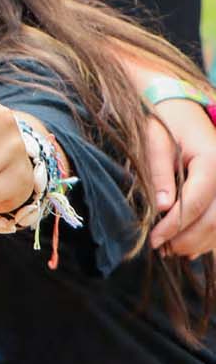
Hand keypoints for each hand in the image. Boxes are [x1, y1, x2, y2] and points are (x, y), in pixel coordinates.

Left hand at [144, 99, 215, 255]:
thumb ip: (159, 175)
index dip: (174, 225)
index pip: (195, 202)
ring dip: (198, 242)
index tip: (154, 240)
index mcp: (212, 162)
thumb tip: (163, 208)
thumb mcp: (155, 144)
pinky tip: (189, 248)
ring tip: (171, 251)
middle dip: (187, 239)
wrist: (184, 112)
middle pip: (214, 218)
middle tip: (162, 250)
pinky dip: (209, 237)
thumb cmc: (165, 126)